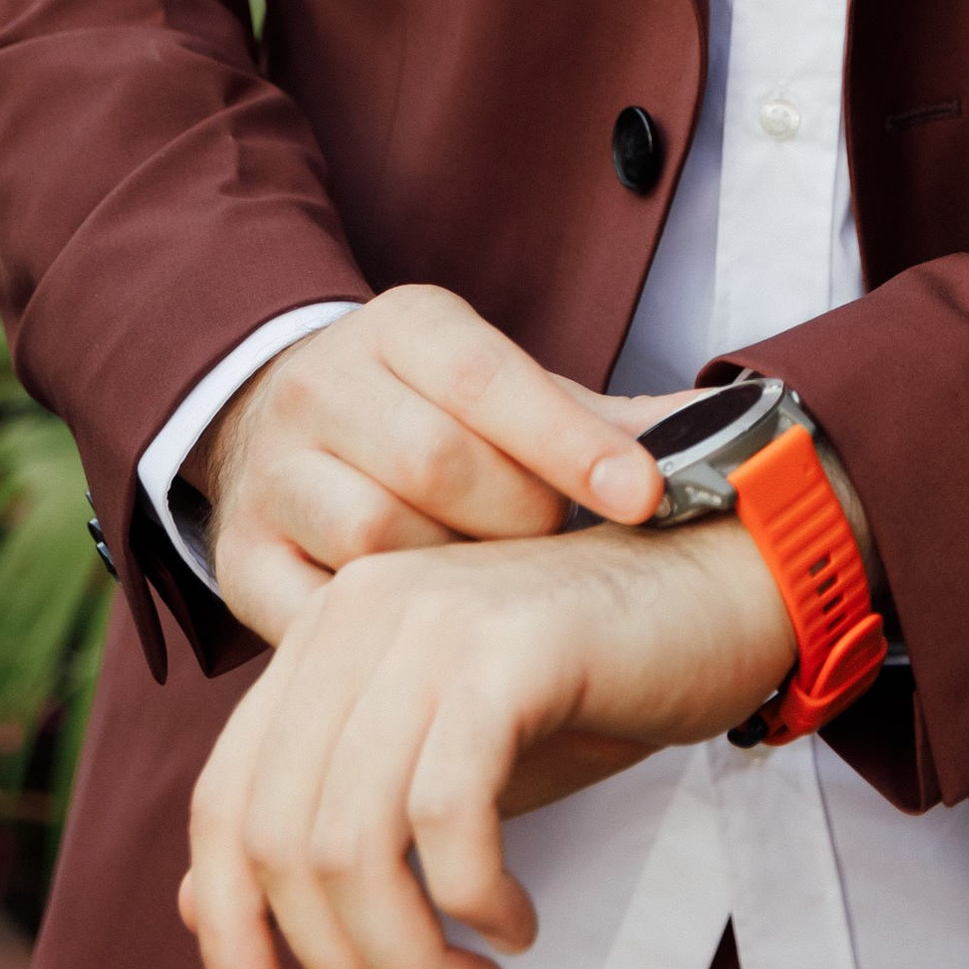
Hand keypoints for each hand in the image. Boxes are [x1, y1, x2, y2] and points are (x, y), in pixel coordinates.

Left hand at [180, 516, 796, 968]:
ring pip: (357, 842)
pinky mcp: (508, 647)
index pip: (224, 801)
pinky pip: (447, 813)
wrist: (721, 586)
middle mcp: (358, 612)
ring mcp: (431, 620)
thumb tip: (196, 910)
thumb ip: (331, 813)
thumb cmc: (585, 681)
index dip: (226, 928)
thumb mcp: (440, 756)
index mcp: (324, 635)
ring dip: (412, 960)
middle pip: (284, 839)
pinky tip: (517, 926)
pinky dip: (472, 902)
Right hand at [191, 288, 669, 644]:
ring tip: (498, 593)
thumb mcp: (508, 392)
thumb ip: (606, 418)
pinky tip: (432, 641)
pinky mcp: (239, 557)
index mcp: (402, 327)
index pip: (490, 375)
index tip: (646, 496)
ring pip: (378, 536)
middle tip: (558, 549)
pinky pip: (315, 611)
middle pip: (435, 461)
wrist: (277, 422)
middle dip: (518, 518)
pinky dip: (384, 634)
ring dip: (458, 579)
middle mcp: (325, 385)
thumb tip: (730, 434)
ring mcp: (273, 472)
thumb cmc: (431, 417)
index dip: (572, 440)